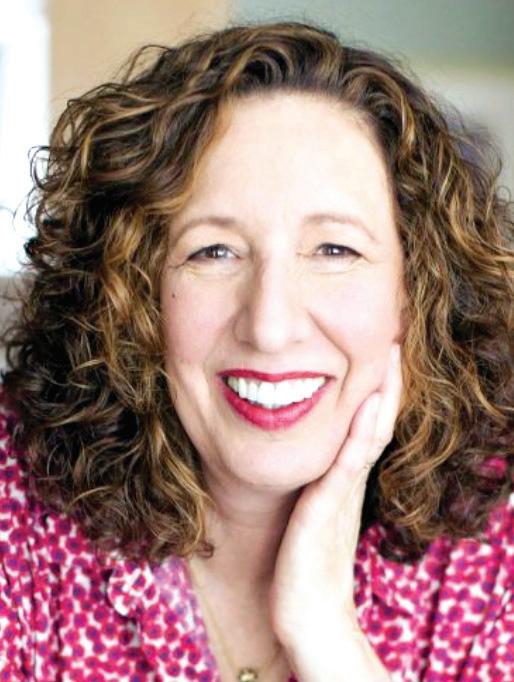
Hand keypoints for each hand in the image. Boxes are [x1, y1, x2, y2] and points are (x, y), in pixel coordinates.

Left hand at [268, 344, 401, 672]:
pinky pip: (345, 466)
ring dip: (380, 395)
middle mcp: (351, 481)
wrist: (308, 613)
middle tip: (395, 340)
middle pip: (378, 422)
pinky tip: (366, 407)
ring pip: (369, 436)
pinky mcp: (325, 510)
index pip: (370, 425)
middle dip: (387, 381)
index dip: (380, 390)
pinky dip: (359, 435)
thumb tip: (318, 454)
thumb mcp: (315, 511)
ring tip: (389, 356)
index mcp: (347, 478)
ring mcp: (342, 494)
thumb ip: (321, 482)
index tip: (384, 353)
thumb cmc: (305, 562)